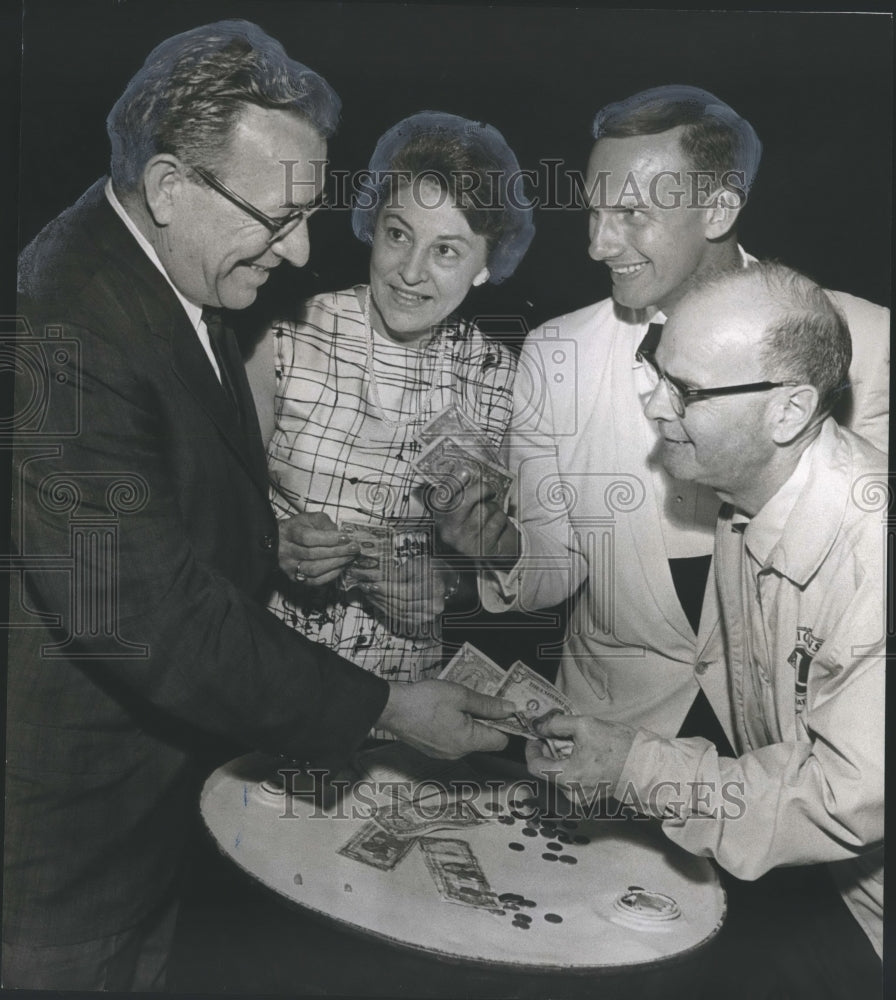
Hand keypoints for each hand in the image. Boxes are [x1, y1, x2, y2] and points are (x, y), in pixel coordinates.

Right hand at [278, 512, 360, 585]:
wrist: (281, 541)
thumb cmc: (299, 528)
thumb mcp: (310, 518)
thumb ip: (325, 524)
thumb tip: (340, 535)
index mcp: (289, 532)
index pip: (308, 538)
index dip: (329, 539)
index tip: (346, 538)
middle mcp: (286, 551)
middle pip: (312, 554)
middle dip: (337, 552)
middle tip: (354, 548)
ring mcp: (289, 567)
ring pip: (314, 570)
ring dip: (336, 564)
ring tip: (350, 557)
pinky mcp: (294, 578)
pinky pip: (314, 581)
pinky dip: (331, 575)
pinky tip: (341, 567)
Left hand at [349, 556, 458, 635]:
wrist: (442, 580)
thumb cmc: (429, 569)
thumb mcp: (414, 564)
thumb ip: (396, 574)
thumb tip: (374, 579)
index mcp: (434, 588)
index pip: (405, 593)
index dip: (386, 590)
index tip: (371, 584)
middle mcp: (433, 605)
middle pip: (400, 604)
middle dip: (380, 597)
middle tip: (365, 588)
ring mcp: (427, 616)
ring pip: (398, 612)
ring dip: (380, 604)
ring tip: (368, 594)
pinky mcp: (420, 621)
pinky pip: (399, 617)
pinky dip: (386, 610)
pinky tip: (377, 602)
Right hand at [377, 680, 515, 757]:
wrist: (391, 708)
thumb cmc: (425, 700)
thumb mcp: (460, 695)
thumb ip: (488, 704)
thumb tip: (510, 709)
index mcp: (468, 741)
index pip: (501, 741)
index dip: (505, 724)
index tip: (502, 707)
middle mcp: (458, 753)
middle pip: (484, 740)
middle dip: (485, 720)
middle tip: (477, 699)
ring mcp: (444, 754)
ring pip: (468, 739)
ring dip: (469, 722)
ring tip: (457, 703)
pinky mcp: (433, 750)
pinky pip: (453, 740)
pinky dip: (454, 727)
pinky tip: (444, 711)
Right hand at [432, 470, 519, 564]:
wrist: (488, 556)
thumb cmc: (476, 527)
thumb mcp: (464, 514)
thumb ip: (461, 496)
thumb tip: (466, 473)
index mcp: (440, 520)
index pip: (439, 499)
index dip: (451, 484)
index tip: (465, 472)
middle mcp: (448, 532)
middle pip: (463, 502)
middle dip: (480, 490)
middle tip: (489, 489)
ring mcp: (464, 542)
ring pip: (484, 510)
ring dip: (492, 507)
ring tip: (491, 512)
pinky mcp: (483, 548)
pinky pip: (496, 521)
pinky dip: (501, 518)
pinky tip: (497, 524)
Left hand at [525, 713, 637, 800]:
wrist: (645, 765)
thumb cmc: (617, 746)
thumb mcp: (584, 725)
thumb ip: (556, 724)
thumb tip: (538, 726)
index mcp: (567, 778)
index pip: (535, 766)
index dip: (532, 749)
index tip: (536, 736)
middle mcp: (571, 794)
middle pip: (547, 771)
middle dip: (548, 752)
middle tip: (555, 735)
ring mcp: (581, 798)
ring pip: (559, 776)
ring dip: (560, 759)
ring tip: (572, 744)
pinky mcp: (591, 798)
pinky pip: (572, 781)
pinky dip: (571, 767)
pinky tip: (582, 755)